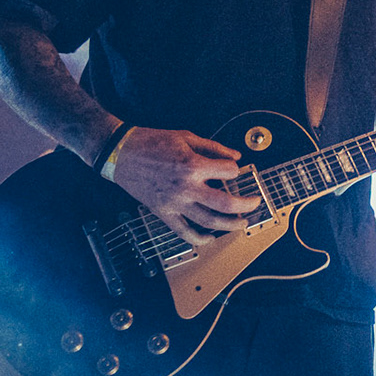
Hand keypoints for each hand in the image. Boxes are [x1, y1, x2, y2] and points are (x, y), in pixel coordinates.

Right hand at [108, 127, 262, 245]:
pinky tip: (210, 238)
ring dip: (230, 225)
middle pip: (226, 203)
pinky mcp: (163, 213)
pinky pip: (184, 232)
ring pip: (209, 221)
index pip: (229, 172)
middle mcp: (186, 187)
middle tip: (255, 203)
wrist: (121, 153)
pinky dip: (199, 239)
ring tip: (241, 223)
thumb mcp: (186, 137)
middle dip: (246, 205)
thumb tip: (236, 156)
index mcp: (193, 165)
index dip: (235, 169)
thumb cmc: (151, 142)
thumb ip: (214, 147)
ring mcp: (175, 203)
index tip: (234, 169)